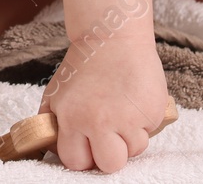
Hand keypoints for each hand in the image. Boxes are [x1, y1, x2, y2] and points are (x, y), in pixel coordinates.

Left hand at [40, 41, 168, 172]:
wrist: (111, 38)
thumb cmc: (82, 67)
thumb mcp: (56, 94)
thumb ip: (52, 124)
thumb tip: (51, 150)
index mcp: (72, 117)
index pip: (76, 161)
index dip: (82, 156)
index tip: (86, 146)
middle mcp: (99, 121)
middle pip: (109, 165)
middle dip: (109, 154)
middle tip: (108, 136)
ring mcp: (128, 118)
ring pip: (134, 151)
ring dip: (129, 138)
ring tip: (121, 112)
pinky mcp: (152, 112)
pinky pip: (149, 133)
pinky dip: (142, 123)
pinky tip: (132, 102)